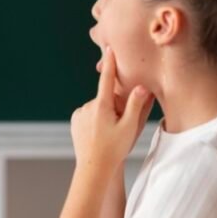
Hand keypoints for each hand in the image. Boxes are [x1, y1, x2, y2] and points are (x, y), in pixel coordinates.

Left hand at [71, 48, 152, 170]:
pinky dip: (95, 120)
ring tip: (108, 134)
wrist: (93, 169)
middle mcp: (87, 107)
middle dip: (114, 106)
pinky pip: (89, 115)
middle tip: (120, 126)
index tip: (109, 48)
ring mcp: (79, 114)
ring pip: (97, 108)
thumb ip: (136, 105)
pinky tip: (99, 134)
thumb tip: (142, 87)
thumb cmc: (114, 149)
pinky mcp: (74, 121)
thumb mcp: (129, 127)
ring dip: (105, 115)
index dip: (109, 64)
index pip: (106, 79)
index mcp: (101, 106)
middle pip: (105, 98)